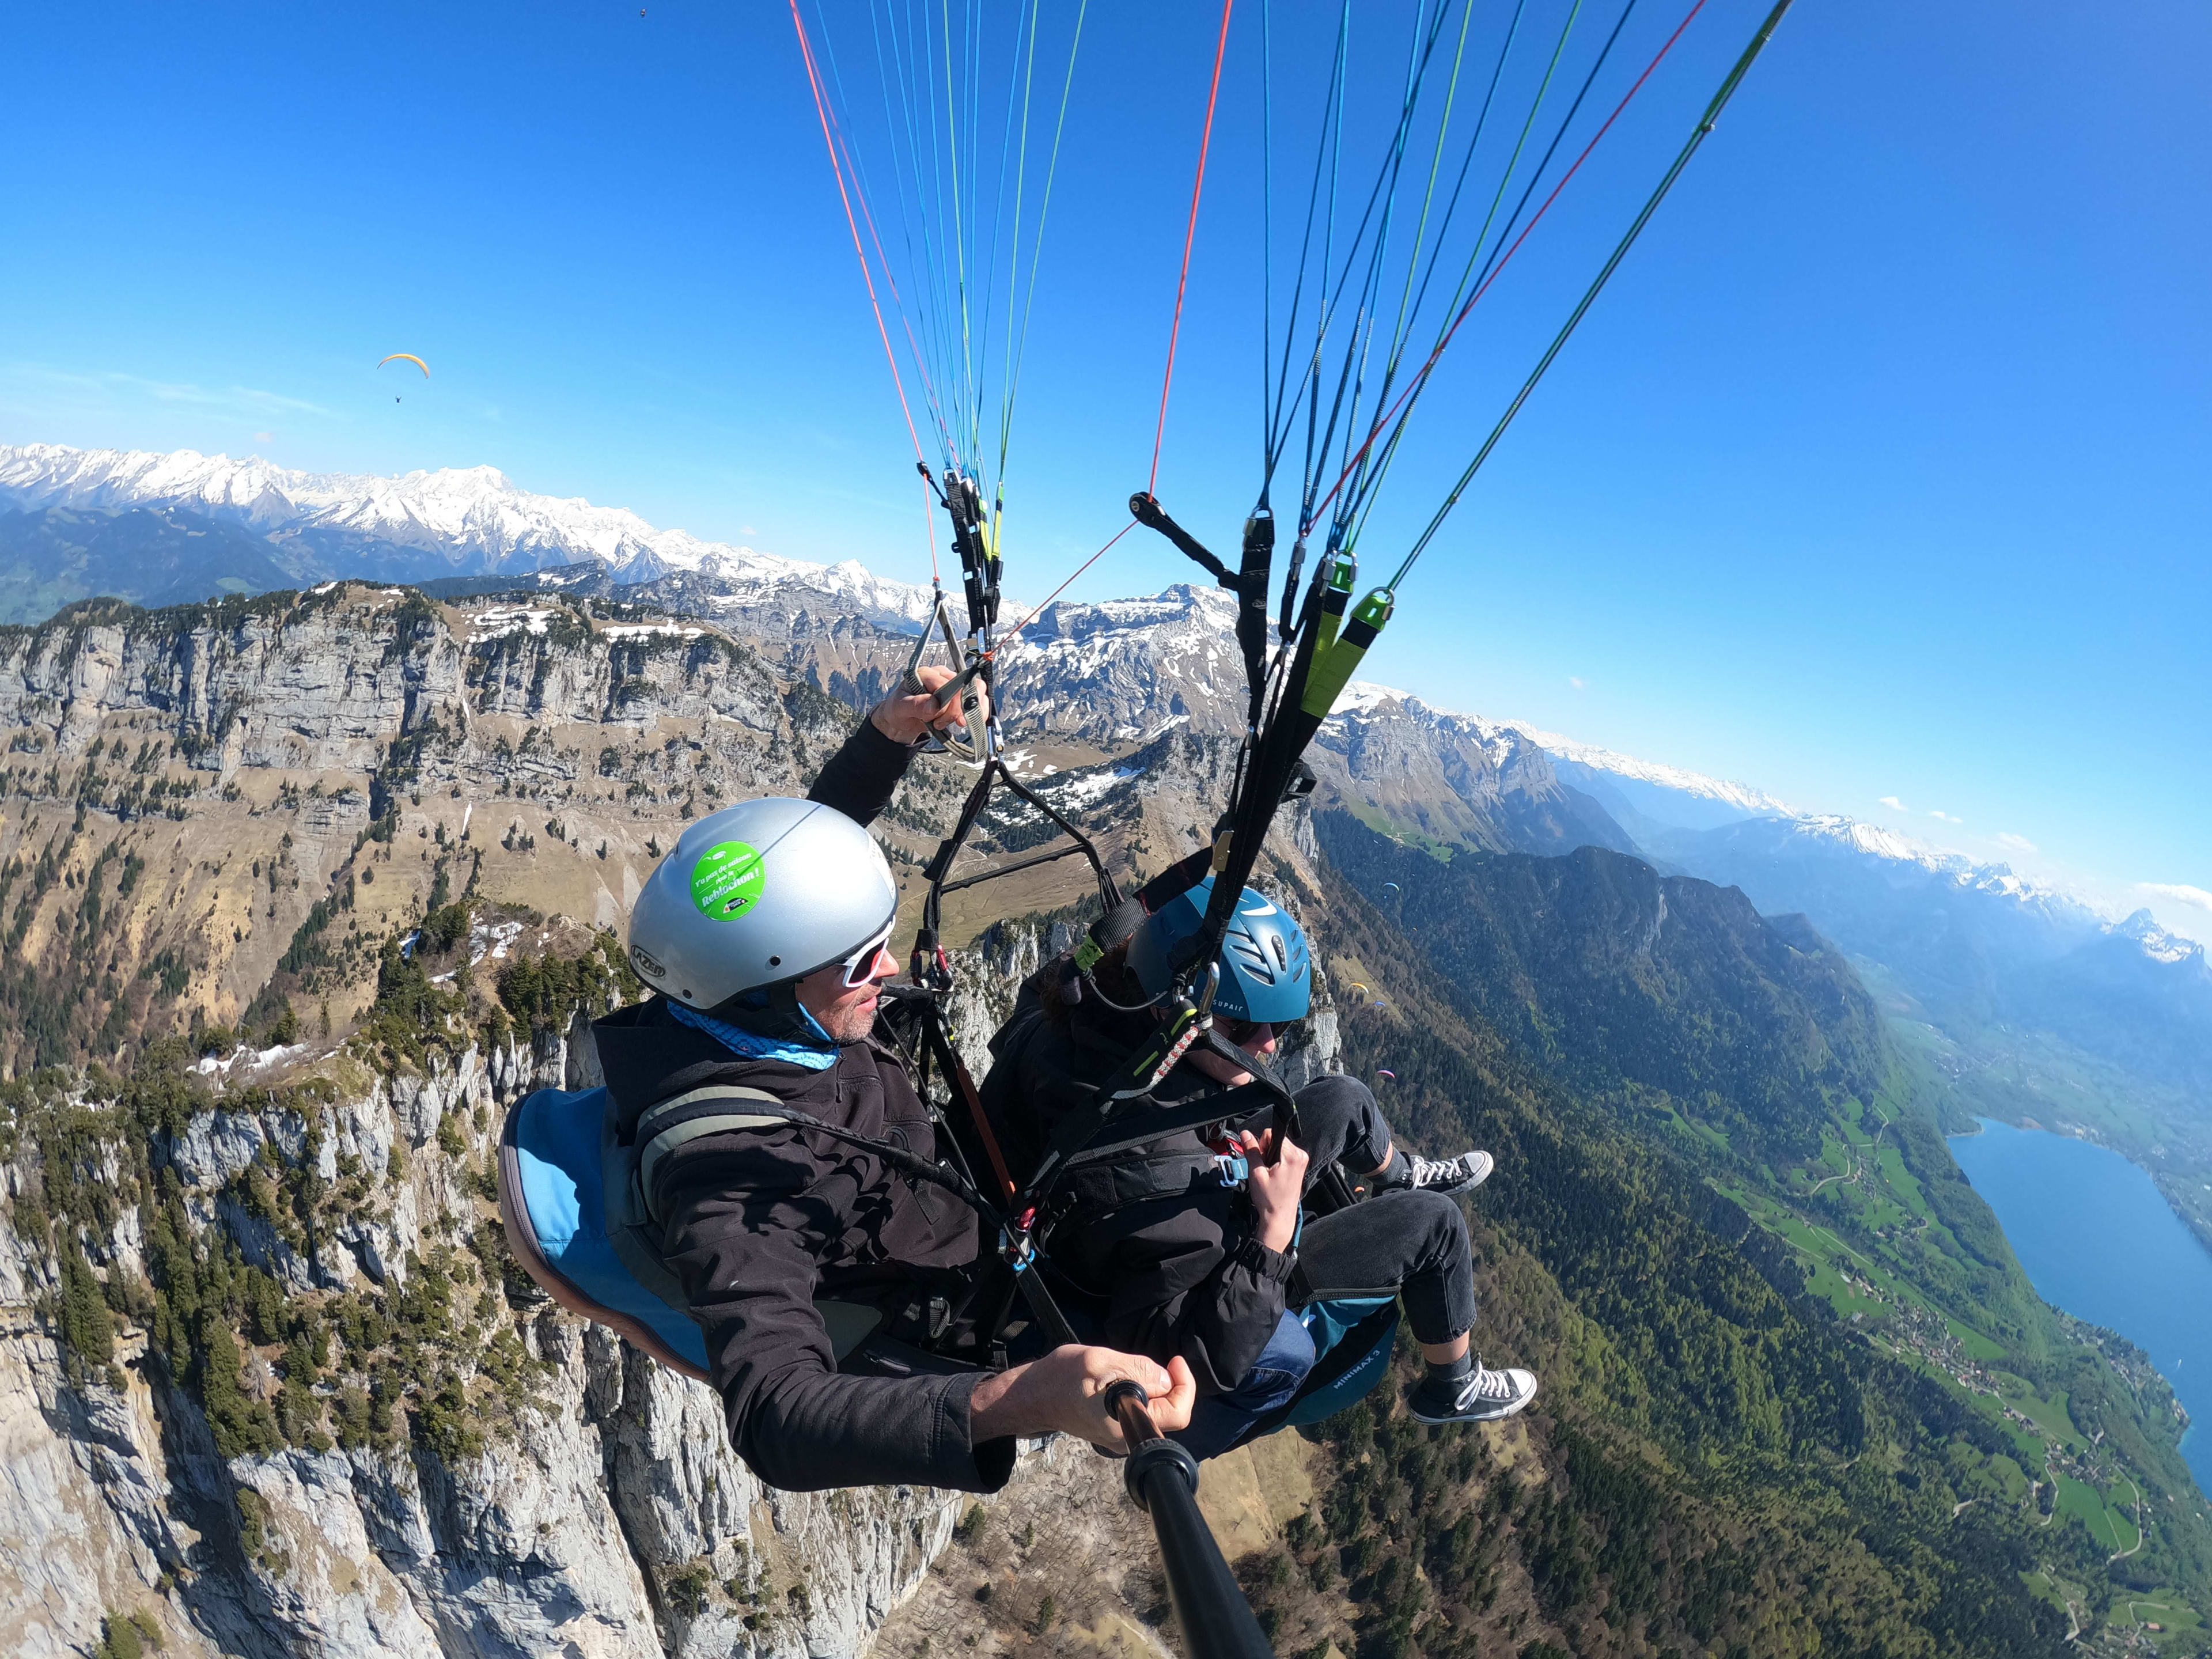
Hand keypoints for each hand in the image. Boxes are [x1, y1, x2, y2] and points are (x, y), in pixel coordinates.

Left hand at [870, 663, 991, 744]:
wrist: (903, 720)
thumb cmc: (900, 709)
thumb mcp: (900, 708)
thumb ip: (915, 705)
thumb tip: (934, 704)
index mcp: (926, 673)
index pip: (945, 684)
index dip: (944, 704)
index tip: (934, 717)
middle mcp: (942, 676)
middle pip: (963, 686)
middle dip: (956, 710)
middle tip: (941, 722)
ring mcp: (954, 685)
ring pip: (976, 691)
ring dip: (968, 711)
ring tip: (954, 723)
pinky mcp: (961, 697)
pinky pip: (979, 700)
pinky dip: (977, 713)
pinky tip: (964, 721)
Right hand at [968, 1345, 1196, 1452]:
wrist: (1031, 1395)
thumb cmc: (1060, 1378)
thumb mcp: (1100, 1363)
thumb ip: (1136, 1369)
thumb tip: (1166, 1378)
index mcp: (1127, 1425)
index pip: (1178, 1413)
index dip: (1184, 1385)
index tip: (1174, 1360)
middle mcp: (1126, 1437)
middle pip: (1167, 1411)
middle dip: (1166, 1382)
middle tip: (1147, 1360)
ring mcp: (1118, 1434)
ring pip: (1152, 1408)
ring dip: (1149, 1384)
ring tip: (1126, 1365)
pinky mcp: (1110, 1427)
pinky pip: (1136, 1408)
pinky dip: (1137, 1389)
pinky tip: (1119, 1375)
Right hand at [1242, 1127, 1306, 1253]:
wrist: (1279, 1218)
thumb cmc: (1269, 1200)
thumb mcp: (1256, 1173)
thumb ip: (1251, 1151)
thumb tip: (1245, 1134)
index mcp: (1292, 1155)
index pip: (1271, 1133)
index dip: (1260, 1145)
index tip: (1260, 1160)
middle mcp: (1300, 1155)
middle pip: (1275, 1139)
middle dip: (1266, 1151)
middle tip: (1264, 1170)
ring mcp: (1301, 1161)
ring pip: (1279, 1146)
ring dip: (1270, 1157)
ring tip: (1269, 1174)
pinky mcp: (1299, 1166)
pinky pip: (1284, 1154)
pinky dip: (1276, 1161)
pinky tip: (1274, 1175)